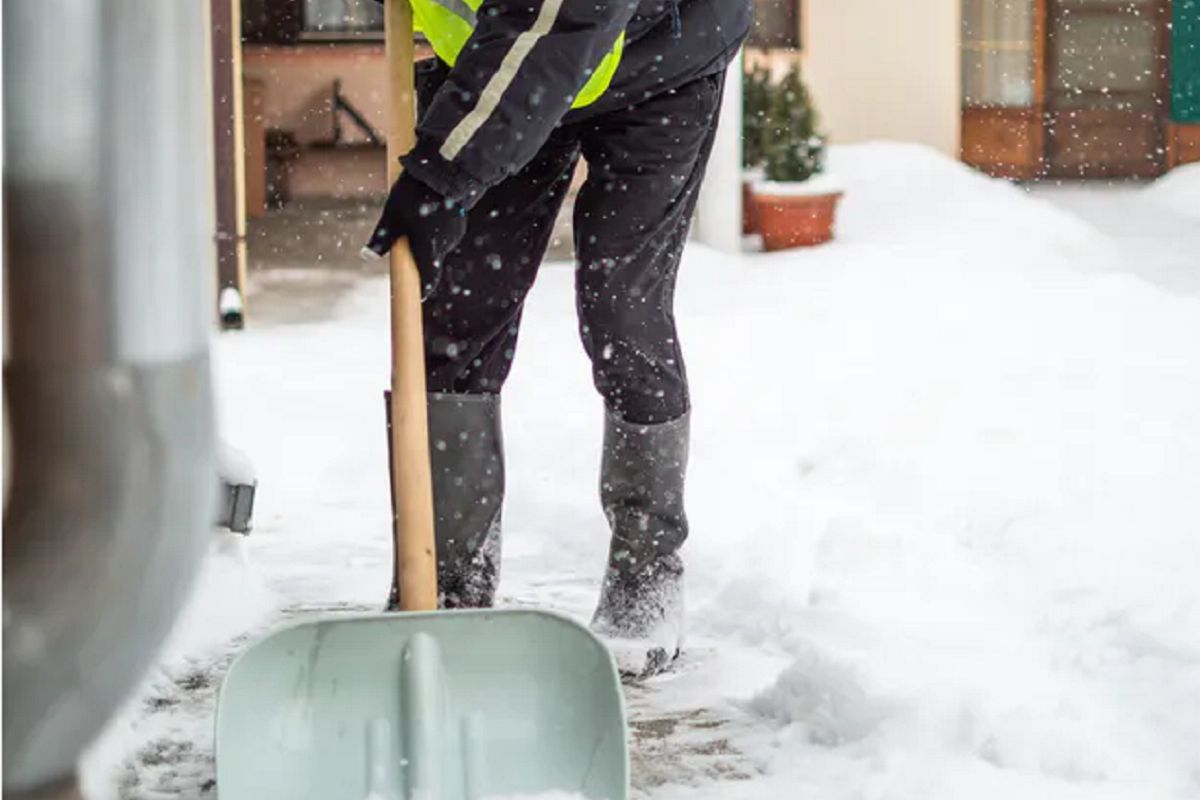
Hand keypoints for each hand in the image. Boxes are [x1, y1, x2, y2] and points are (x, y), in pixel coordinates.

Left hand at [361, 172, 466, 298]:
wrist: (445, 167)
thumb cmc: (415, 192)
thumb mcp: (392, 214)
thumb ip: (382, 238)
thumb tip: (367, 256)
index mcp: (429, 246)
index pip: (429, 277)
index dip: (424, 288)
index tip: (419, 296)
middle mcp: (446, 243)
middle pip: (431, 258)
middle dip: (418, 253)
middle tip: (405, 236)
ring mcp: (456, 232)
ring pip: (438, 244)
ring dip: (427, 238)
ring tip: (416, 214)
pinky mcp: (460, 220)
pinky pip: (446, 232)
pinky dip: (436, 228)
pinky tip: (429, 209)